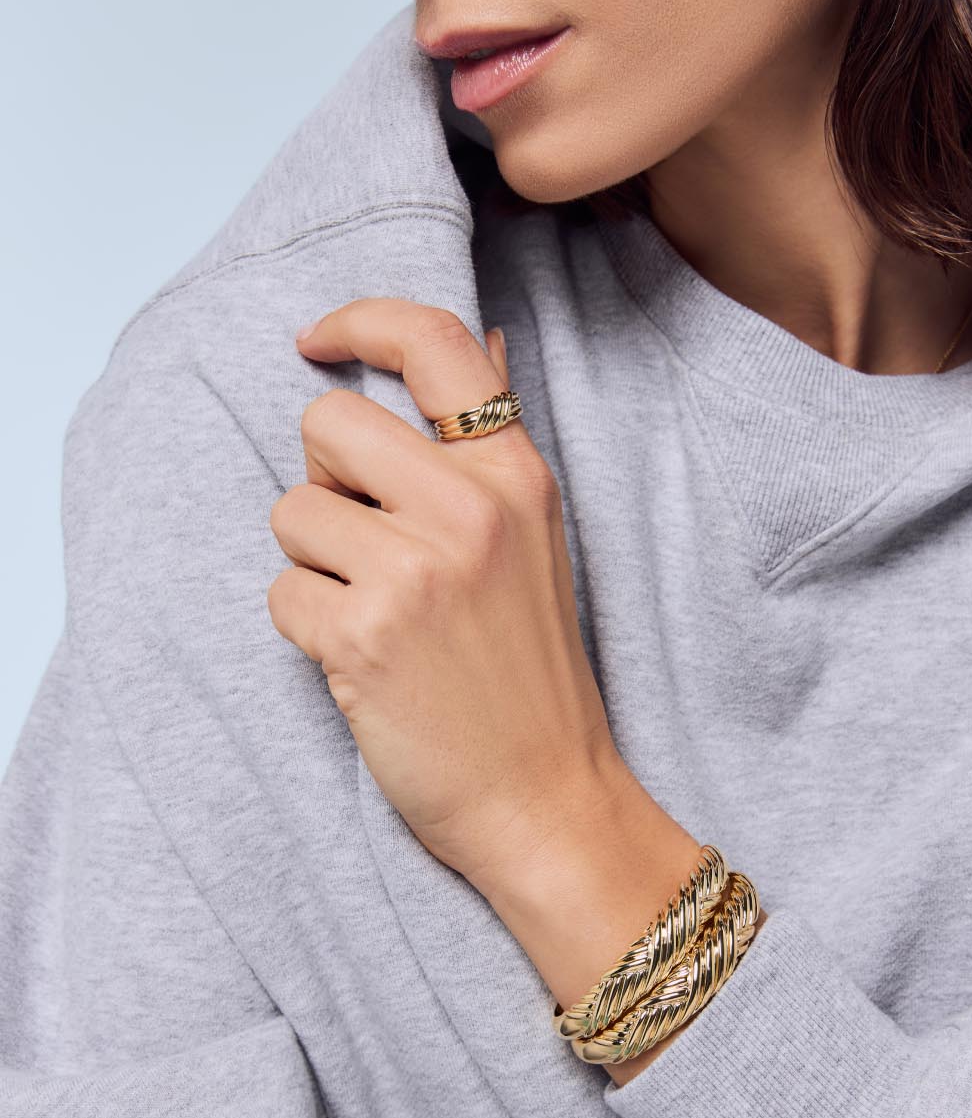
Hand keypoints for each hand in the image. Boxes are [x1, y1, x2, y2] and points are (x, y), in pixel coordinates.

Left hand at [267, 298, 625, 889]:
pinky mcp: (362, 636)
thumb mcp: (538, 545)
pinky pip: (281, 591)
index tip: (317, 339)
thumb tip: (481, 339)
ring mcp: (415, 572)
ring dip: (314, 563)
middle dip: (325, 480)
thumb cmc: (533, 678)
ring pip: (291, 512)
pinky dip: (307, 628)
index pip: (434, 342)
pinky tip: (363, 663)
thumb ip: (492, 450)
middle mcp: (468, 509)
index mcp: (515, 478)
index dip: (361, 320)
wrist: (545, 797)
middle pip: (327, 423)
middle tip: (365, 542)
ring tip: (377, 615)